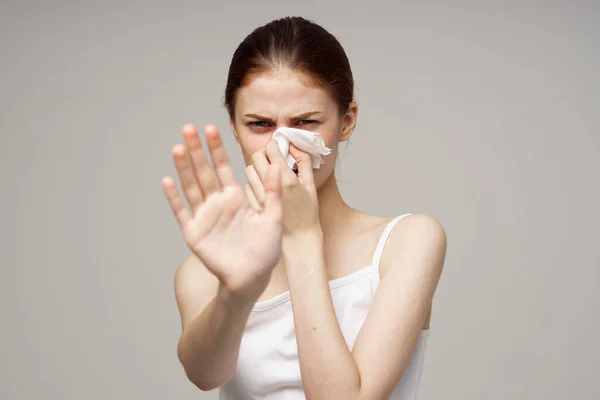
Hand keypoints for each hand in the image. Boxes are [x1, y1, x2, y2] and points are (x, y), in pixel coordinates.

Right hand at [162, 124, 282, 295]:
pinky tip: (167, 180)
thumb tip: (275, 165)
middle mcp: (217, 203)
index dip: (216, 149)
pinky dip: (174, 197)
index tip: (210, 128)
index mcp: (235, 197)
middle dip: (196, 150)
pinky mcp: (194, 233)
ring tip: (178, 147)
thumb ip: (272, 192)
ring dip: (184, 168)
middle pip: (204, 172)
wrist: (252, 277)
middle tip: (188, 128)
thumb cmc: (265, 249)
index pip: (223, 167)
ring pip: (191, 187)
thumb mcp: (273, 217)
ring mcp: (204, 217)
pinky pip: (182, 212)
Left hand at [245, 140, 320, 235]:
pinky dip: (254, 182)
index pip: (271, 150)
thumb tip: (293, 145)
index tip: (279, 146)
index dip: (275, 144)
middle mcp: (270, 187)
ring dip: (257, 167)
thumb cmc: (307, 212)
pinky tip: (263, 187)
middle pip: (256, 157)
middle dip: (264, 152)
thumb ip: (304, 161)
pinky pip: (248, 186)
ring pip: (249, 170)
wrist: (298, 239)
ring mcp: (259, 197)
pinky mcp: (252, 205)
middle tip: (272, 156)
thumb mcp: (310, 184)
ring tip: (267, 172)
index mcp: (287, 179)